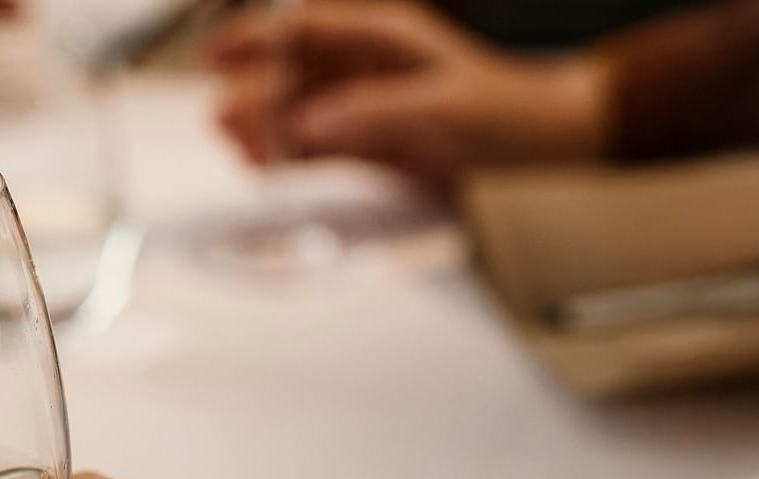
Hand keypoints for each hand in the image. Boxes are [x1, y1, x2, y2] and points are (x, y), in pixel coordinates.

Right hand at [209, 2, 608, 190]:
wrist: (542, 148)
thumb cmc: (508, 114)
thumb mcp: (443, 108)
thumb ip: (373, 113)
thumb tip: (312, 124)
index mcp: (378, 37)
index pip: (299, 28)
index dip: (253, 38)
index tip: (216, 58)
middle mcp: (361, 69)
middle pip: (286, 75)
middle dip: (253, 96)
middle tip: (230, 125)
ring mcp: (359, 108)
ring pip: (291, 115)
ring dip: (264, 132)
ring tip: (245, 154)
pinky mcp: (363, 146)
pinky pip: (310, 149)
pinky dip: (286, 160)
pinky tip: (268, 170)